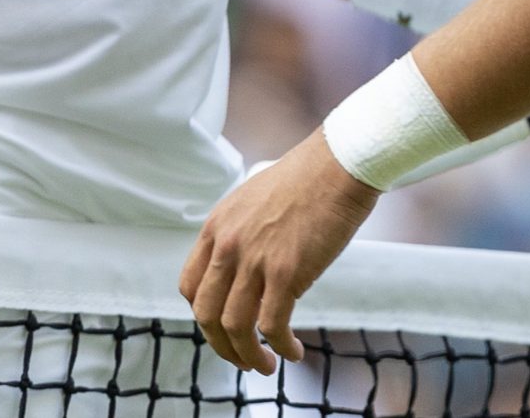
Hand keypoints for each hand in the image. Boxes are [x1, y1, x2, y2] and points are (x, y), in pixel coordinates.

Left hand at [182, 133, 376, 372]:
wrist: (339, 165)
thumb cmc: (306, 179)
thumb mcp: (252, 200)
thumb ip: (240, 232)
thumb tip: (245, 265)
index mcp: (216, 227)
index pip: (190, 285)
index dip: (204, 314)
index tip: (221, 326)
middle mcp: (228, 245)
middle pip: (206, 314)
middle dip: (221, 345)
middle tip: (241, 358)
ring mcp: (255, 260)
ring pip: (235, 327)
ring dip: (249, 356)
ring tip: (268, 365)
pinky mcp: (287, 273)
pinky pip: (272, 325)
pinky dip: (281, 346)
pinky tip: (294, 352)